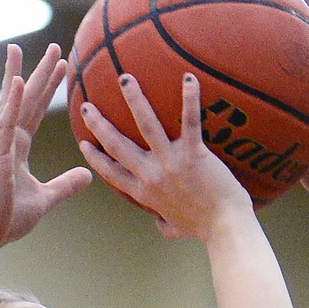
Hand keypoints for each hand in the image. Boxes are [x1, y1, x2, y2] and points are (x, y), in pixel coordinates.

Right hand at [0, 43, 92, 250]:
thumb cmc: (6, 221)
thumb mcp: (44, 199)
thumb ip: (64, 185)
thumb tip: (88, 175)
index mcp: (16, 150)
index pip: (34, 112)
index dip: (48, 89)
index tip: (62, 67)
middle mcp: (6, 143)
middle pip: (26, 100)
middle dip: (40, 73)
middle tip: (55, 47)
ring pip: (13, 104)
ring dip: (20, 75)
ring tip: (20, 47)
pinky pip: (6, 124)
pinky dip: (13, 102)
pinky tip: (20, 81)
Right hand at [79, 73, 250, 241]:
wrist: (224, 227)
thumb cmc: (203, 227)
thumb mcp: (174, 229)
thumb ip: (163, 224)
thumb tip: (159, 224)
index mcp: (144, 193)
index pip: (111, 173)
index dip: (95, 157)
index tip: (84, 143)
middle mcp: (151, 176)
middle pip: (118, 146)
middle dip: (99, 125)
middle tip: (87, 106)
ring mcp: (171, 164)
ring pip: (147, 126)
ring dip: (134, 100)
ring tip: (125, 79)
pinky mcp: (194, 155)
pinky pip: (190, 122)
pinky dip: (190, 99)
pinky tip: (188, 78)